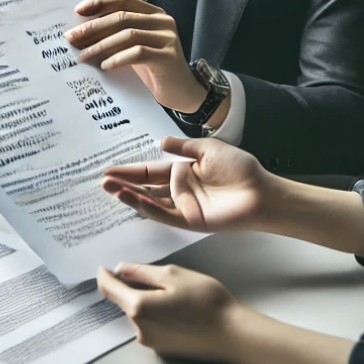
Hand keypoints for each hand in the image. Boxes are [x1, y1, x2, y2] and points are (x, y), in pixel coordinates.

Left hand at [65, 0, 205, 113]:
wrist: (183, 93)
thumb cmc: (154, 70)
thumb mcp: (135, 47)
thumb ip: (118, 35)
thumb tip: (82, 32)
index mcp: (154, 14)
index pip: (124, 0)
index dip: (100, 3)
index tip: (78, 11)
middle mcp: (162, 21)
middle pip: (122, 17)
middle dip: (94, 27)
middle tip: (72, 37)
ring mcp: (167, 38)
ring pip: (128, 34)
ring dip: (101, 45)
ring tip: (83, 56)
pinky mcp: (168, 56)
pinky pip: (138, 52)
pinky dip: (118, 58)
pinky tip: (105, 66)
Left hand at [97, 262, 245, 361]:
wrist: (231, 333)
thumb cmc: (205, 299)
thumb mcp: (173, 274)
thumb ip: (142, 272)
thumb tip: (120, 270)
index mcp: (139, 307)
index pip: (110, 290)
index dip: (104, 276)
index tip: (103, 266)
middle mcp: (139, 329)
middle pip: (125, 302)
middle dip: (131, 286)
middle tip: (151, 273)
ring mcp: (151, 342)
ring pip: (139, 314)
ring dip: (145, 300)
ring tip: (172, 290)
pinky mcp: (163, 349)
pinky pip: (151, 326)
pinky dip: (156, 314)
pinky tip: (178, 307)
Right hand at [101, 136, 273, 232]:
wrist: (261, 191)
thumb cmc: (240, 168)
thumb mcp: (209, 149)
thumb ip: (184, 147)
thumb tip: (161, 143)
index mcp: (184, 171)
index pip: (151, 171)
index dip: (131, 170)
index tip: (110, 168)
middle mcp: (180, 189)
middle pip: (146, 187)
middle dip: (124, 183)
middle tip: (102, 181)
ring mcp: (183, 206)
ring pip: (150, 202)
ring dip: (130, 196)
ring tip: (110, 189)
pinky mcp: (190, 220)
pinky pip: (164, 214)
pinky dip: (148, 207)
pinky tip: (133, 199)